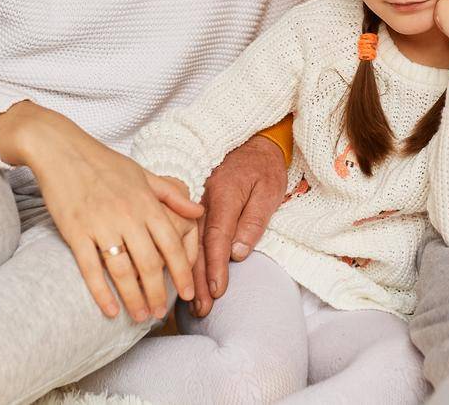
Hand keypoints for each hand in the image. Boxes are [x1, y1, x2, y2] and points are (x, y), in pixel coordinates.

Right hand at [0, 100, 202, 322]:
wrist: (61, 149)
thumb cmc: (103, 162)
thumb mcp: (143, 174)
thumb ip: (172, 195)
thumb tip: (199, 211)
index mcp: (146, 202)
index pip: (172, 243)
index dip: (182, 271)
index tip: (187, 293)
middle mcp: (127, 215)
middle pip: (149, 263)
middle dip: (158, 293)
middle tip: (160, 314)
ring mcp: (100, 224)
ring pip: (122, 271)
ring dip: (133, 298)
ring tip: (139, 316)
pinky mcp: (75, 231)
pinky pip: (91, 268)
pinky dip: (101, 292)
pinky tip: (110, 310)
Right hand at [190, 132, 286, 317]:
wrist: (252, 139)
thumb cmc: (264, 167)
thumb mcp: (269, 190)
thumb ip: (253, 221)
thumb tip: (237, 254)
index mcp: (224, 194)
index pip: (218, 237)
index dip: (216, 266)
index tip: (217, 291)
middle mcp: (203, 198)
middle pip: (197, 245)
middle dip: (198, 279)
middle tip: (202, 309)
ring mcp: (194, 200)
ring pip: (186, 242)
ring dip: (189, 273)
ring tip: (192, 302)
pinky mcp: (190, 202)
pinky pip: (182, 232)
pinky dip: (180, 256)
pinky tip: (179, 276)